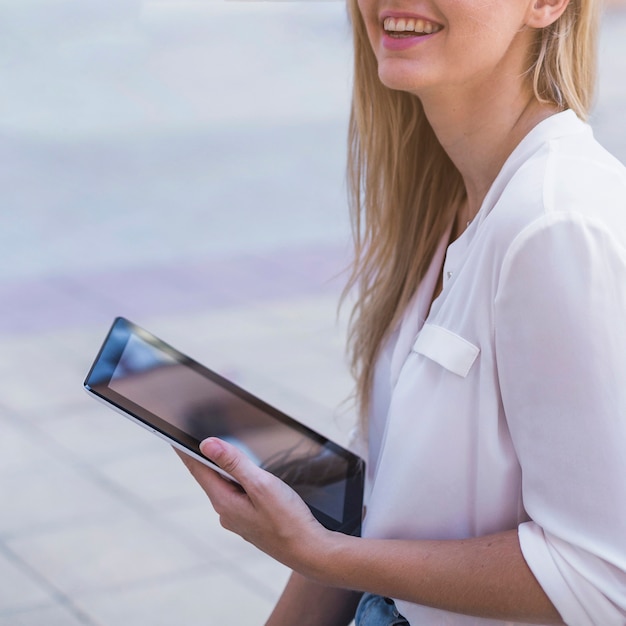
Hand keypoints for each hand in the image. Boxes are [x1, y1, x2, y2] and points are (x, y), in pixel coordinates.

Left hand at [176, 438, 329, 571]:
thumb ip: (234, 463)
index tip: (171, 434)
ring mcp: (238, 519)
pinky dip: (238, 481)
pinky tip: (247, 477)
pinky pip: (238, 495)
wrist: (309, 551)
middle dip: (206, 457)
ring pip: (226, 486)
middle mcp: (226, 513)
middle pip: (211, 477)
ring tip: (223, 451)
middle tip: (197, 436)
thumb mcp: (261, 484)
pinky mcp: (251, 521)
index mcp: (224, 502)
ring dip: (224, 469)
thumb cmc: (288, 519)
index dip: (185, 449)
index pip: (198, 469)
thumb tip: (207, 445)